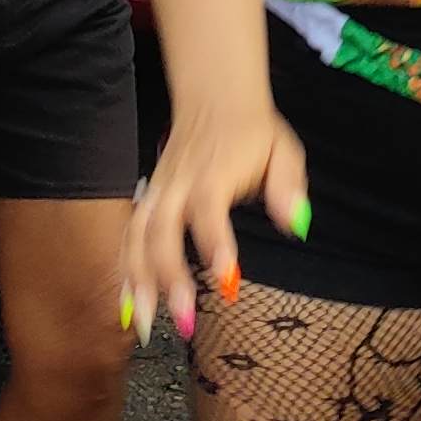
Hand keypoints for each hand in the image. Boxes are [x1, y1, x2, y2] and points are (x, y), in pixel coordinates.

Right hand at [122, 97, 309, 342]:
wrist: (212, 98)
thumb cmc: (251, 131)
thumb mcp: (283, 150)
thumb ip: (288, 186)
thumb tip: (295, 222)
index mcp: (213, 171)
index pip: (208, 207)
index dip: (214, 241)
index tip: (226, 276)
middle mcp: (178, 183)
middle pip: (162, 229)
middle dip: (168, 276)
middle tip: (182, 317)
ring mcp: (158, 191)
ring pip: (137, 237)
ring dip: (138, 281)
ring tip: (143, 323)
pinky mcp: (148, 199)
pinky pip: (129, 237)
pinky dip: (125, 271)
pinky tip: (127, 305)